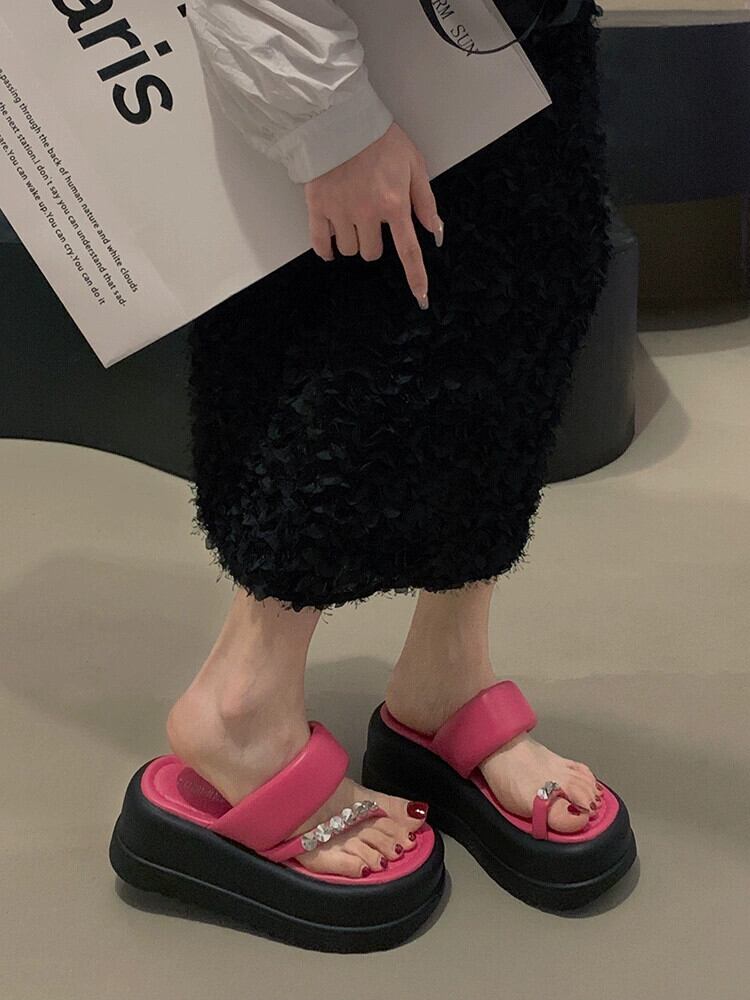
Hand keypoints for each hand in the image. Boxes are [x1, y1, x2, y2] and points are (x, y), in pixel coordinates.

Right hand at [304, 123, 443, 308]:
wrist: (339, 119)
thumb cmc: (379, 139)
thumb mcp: (413, 163)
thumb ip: (425, 200)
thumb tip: (435, 232)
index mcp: (394, 204)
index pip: (408, 250)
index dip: (416, 277)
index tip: (421, 298)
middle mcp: (367, 213)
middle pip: (372, 253)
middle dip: (374, 242)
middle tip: (371, 220)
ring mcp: (340, 212)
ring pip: (349, 250)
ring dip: (352, 241)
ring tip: (351, 217)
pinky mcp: (317, 207)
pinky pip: (321, 243)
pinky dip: (326, 249)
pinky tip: (331, 246)